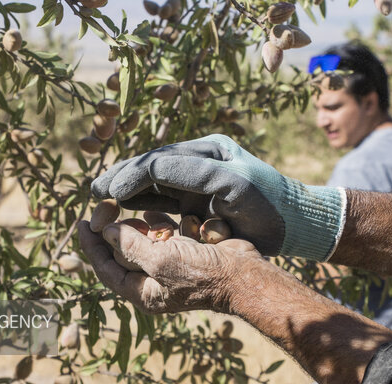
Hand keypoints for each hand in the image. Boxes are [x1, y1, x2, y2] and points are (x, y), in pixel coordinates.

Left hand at [77, 220, 260, 313]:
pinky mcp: (185, 253)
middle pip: (122, 254)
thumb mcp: (160, 259)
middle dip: (116, 232)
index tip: (81, 223)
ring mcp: (170, 267)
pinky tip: (156, 212)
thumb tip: (106, 232)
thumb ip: (130, 246)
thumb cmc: (201, 273)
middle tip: (110, 209)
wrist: (243, 276)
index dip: (91, 246)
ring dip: (138, 227)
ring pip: (142, 243)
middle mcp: (154, 282)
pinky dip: (159, 223)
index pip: (106, 268)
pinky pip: (164, 236)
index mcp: (143, 292)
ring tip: (137, 215)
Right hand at [91, 134, 345, 260]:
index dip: (133, 175)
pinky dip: (142, 201)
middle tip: (95, 192)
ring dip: (127, 190)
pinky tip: (124, 206)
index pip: (161, 161)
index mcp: (209, 151)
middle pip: (152, 168)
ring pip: (154, 182)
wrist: (297, 223)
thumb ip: (192, 173)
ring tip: (100, 197)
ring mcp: (198, 179)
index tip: (109, 192)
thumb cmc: (271, 203)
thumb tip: (147, 170)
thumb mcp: (235, 184)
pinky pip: (163, 197)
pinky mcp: (198, 197)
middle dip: (122, 179)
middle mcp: (200, 161)